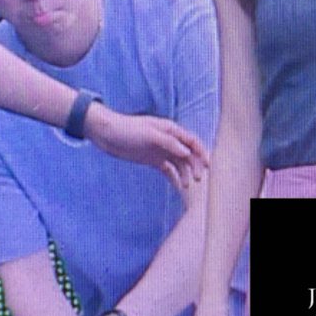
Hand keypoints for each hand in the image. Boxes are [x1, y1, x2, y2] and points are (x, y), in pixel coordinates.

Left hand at [85, 104, 209, 187]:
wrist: (106, 134)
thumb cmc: (127, 129)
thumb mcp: (149, 134)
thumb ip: (169, 142)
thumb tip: (187, 153)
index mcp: (170, 130)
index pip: (192, 141)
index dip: (202, 152)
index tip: (208, 166)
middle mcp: (168, 140)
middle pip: (188, 154)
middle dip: (196, 166)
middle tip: (198, 180)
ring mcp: (161, 150)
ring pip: (180, 163)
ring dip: (186, 173)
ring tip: (188, 186)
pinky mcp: (152, 159)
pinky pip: (168, 169)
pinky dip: (175, 177)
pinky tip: (179, 187)